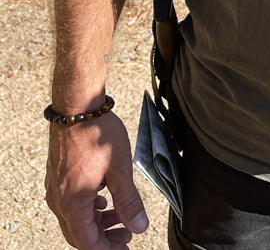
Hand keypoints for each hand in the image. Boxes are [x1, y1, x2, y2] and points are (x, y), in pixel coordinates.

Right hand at [46, 112, 148, 248]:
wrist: (77, 109)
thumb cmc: (98, 135)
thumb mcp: (120, 169)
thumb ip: (129, 201)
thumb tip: (139, 227)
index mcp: (73, 203)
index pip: (87, 242)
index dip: (107, 248)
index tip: (125, 246)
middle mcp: (59, 201)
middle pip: (79, 233)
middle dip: (103, 238)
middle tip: (126, 236)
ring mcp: (56, 189)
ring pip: (74, 218)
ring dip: (97, 222)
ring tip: (119, 216)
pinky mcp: (58, 177)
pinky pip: (70, 203)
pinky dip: (88, 207)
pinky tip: (103, 199)